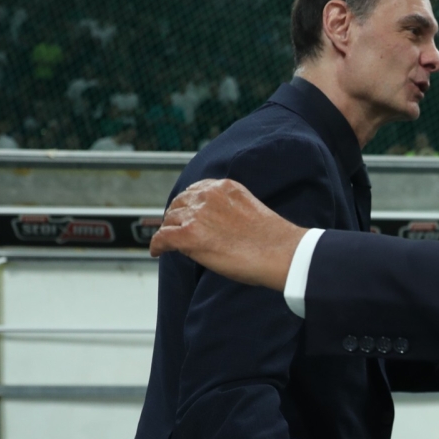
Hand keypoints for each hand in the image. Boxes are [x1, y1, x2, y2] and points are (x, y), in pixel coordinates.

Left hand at [149, 178, 303, 290]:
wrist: (280, 252)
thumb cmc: (273, 239)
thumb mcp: (249, 210)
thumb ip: (229, 210)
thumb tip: (219, 226)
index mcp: (224, 187)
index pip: (195, 190)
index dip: (187, 204)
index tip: (185, 213)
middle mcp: (207, 196)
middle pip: (178, 204)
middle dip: (175, 218)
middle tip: (174, 230)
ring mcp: (197, 215)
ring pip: (169, 221)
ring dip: (167, 232)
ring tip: (166, 243)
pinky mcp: (189, 236)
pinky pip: (162, 238)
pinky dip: (157, 245)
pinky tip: (158, 252)